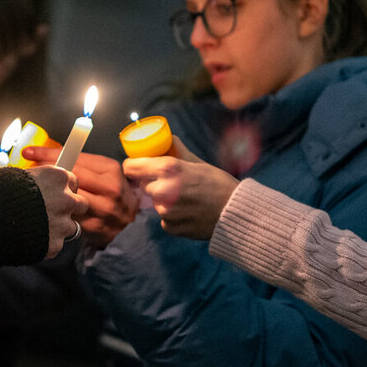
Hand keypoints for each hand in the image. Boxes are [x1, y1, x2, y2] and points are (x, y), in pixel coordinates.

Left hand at [24, 146, 137, 247]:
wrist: (130, 215)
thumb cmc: (111, 189)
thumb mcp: (103, 170)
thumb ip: (80, 163)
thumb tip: (46, 155)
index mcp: (110, 170)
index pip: (74, 159)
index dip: (49, 154)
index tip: (30, 152)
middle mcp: (111, 189)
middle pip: (69, 178)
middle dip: (46, 174)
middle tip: (28, 172)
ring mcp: (105, 210)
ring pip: (68, 200)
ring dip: (50, 195)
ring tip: (36, 191)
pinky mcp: (98, 227)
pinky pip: (71, 218)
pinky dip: (58, 212)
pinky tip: (48, 209)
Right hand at [24, 164, 83, 256]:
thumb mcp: (16, 176)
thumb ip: (35, 180)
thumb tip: (37, 182)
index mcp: (57, 177)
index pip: (73, 181)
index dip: (63, 189)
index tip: (56, 192)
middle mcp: (65, 199)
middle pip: (81, 204)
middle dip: (69, 208)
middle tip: (52, 212)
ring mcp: (62, 224)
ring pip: (71, 227)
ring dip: (59, 228)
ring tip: (38, 228)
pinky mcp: (55, 244)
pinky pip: (56, 244)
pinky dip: (46, 243)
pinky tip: (30, 239)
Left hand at [120, 137, 238, 239]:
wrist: (234, 213)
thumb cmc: (218, 184)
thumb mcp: (197, 162)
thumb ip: (177, 151)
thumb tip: (167, 139)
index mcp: (167, 168)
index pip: (131, 166)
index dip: (134, 166)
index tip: (137, 168)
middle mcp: (162, 190)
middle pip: (143, 185)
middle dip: (153, 184)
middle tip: (172, 184)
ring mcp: (164, 211)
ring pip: (155, 203)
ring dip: (164, 201)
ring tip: (185, 200)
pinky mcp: (170, 227)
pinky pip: (164, 219)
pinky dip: (172, 217)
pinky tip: (188, 213)